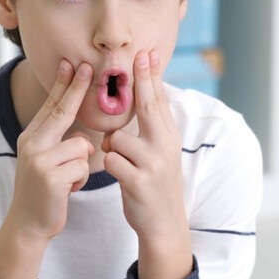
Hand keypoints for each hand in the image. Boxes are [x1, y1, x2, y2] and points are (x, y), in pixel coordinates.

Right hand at [0, 60, 93, 278]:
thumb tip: (84, 137)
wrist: (28, 224)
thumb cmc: (44, 192)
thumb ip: (60, 145)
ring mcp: (39, 160)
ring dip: (81, 165)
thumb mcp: (47, 162)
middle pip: (62, 111)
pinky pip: (82, 166)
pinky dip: (80, 179)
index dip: (63, 85)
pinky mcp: (51, 177)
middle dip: (77, 88)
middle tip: (88, 67)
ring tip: (67, 180)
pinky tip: (67, 190)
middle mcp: (32, 144)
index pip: (51, 106)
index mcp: (31, 138)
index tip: (71, 63)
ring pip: (82, 145)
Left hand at [102, 50, 191, 278]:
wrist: (163, 224)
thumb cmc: (155, 184)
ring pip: (117, 138)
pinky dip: (109, 165)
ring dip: (111, 148)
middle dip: (141, 80)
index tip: (146, 53)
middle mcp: (165, 146)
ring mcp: (153, 163)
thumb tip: (146, 97)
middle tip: (135, 56)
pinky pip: (111, 160)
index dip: (151, 76)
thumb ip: (152, 128)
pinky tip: (120, 176)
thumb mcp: (160, 153)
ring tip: (122, 164)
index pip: (158, 100)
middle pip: (147, 106)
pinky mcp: (139, 181)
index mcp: (169, 137)